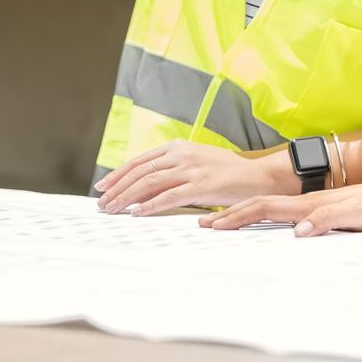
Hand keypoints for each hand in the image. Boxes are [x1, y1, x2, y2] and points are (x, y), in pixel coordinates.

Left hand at [93, 141, 297, 215]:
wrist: (259, 176)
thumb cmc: (229, 174)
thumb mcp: (197, 164)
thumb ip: (174, 171)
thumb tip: (147, 188)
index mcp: (178, 147)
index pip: (140, 161)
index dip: (118, 174)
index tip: (102, 187)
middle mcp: (182, 154)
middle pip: (140, 171)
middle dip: (117, 188)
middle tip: (101, 204)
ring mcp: (192, 168)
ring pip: (150, 182)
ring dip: (127, 197)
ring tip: (112, 210)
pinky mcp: (202, 185)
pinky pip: (170, 196)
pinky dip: (150, 205)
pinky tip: (137, 213)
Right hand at [202, 177, 361, 235]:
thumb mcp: (360, 216)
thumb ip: (329, 220)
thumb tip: (298, 232)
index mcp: (311, 205)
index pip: (266, 209)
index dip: (239, 217)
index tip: (214, 224)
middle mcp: (308, 204)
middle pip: (262, 207)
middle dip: (232, 215)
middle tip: (206, 223)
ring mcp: (315, 206)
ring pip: (272, 209)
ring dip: (245, 215)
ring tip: (224, 221)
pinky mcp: (323, 211)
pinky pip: (286, 215)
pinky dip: (265, 218)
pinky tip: (263, 223)